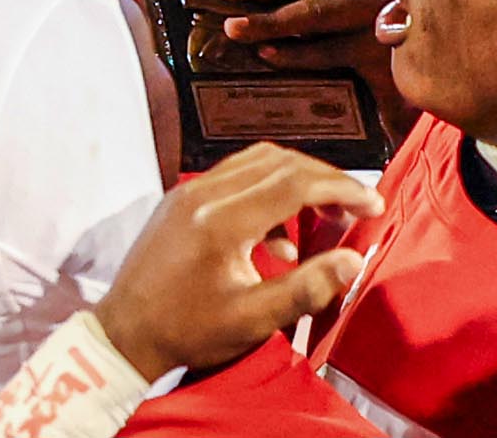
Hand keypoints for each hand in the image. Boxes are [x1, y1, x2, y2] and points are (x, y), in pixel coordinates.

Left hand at [91, 144, 381, 378]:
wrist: (124, 334)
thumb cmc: (185, 330)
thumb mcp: (252, 319)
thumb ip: (306, 288)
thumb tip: (354, 260)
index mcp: (222, 220)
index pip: (295, 181)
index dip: (341, 187)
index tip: (372, 202)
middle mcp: (203, 193)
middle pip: (279, 162)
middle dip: (324, 179)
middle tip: (355, 206)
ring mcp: (189, 192)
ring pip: (257, 162)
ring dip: (297, 180)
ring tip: (325, 216)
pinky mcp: (181, 199)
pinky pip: (235, 177)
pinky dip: (267, 191)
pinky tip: (279, 238)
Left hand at [204, 0, 407, 139]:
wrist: (458, 68)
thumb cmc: (405, 42)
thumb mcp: (372, 12)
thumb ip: (338, 3)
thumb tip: (284, 8)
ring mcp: (382, 16)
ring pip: (318, 12)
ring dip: (271, 18)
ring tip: (233, 27)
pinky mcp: (387, 51)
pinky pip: (335, 51)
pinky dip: (300, 53)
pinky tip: (269, 55)